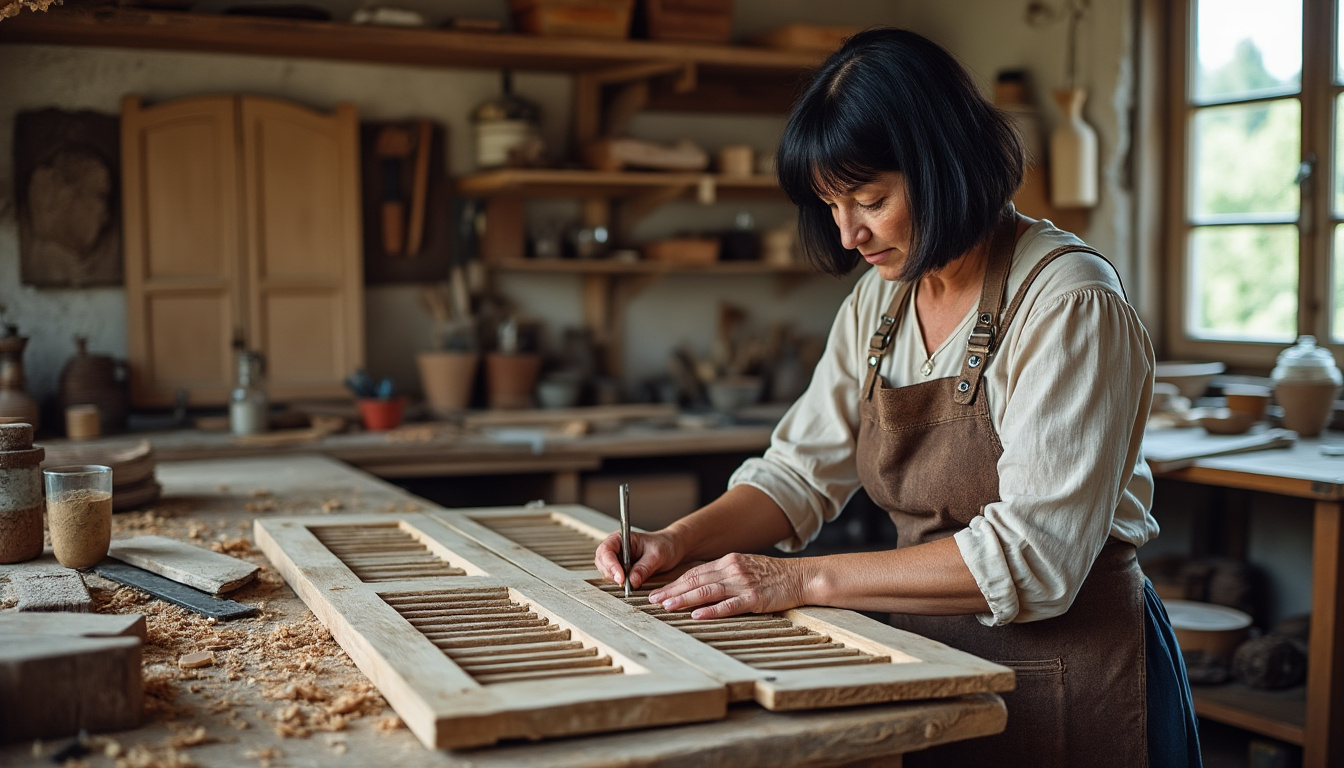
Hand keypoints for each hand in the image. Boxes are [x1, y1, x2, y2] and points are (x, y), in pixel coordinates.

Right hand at [594, 529, 682, 591]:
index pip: (606, 549)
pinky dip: (619, 582)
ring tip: (628, 583)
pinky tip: (629, 584)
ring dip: (614, 579)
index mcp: (622, 538)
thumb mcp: (657, 555)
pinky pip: (614, 577)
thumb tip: (632, 581)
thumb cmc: (665, 545)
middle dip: (611, 573)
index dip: (610, 564)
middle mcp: (617, 548)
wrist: (673, 548)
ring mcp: (618, 559)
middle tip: (623, 583)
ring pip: (606, 571)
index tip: (620, 577)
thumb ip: (644, 567)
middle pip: (602, 561)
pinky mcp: (622, 570)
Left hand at [646, 553, 808, 619]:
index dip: (675, 582)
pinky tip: (697, 615)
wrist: (801, 576)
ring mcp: (743, 584)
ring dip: (684, 599)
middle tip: (654, 600)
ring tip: (668, 607)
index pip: (695, 572)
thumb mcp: (746, 566)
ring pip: (707, 591)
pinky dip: (711, 611)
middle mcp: (733, 570)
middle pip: (696, 580)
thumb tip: (702, 583)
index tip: (659, 591)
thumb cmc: (774, 575)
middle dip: (673, 591)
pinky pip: (728, 605)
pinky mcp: (754, 599)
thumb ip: (725, 573)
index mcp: (729, 561)